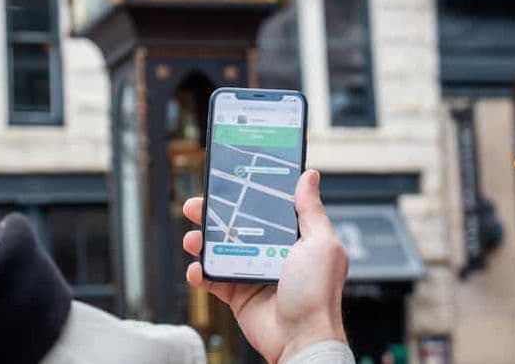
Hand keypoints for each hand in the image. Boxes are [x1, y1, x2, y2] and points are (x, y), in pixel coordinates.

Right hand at [182, 170, 348, 363]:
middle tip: (197, 206)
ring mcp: (252, 273)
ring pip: (219, 250)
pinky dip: (200, 273)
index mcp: (293, 238)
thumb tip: (308, 177)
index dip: (245, 195)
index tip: (227, 182)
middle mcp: (271, 253)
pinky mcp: (238, 294)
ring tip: (193, 239)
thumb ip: (311, 209)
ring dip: (202, 242)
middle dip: (213, 215)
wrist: (301, 338)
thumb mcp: (322, 243)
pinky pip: (212, 279)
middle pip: (235, 226)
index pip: (264, 209)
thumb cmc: (318, 294)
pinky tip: (197, 269)